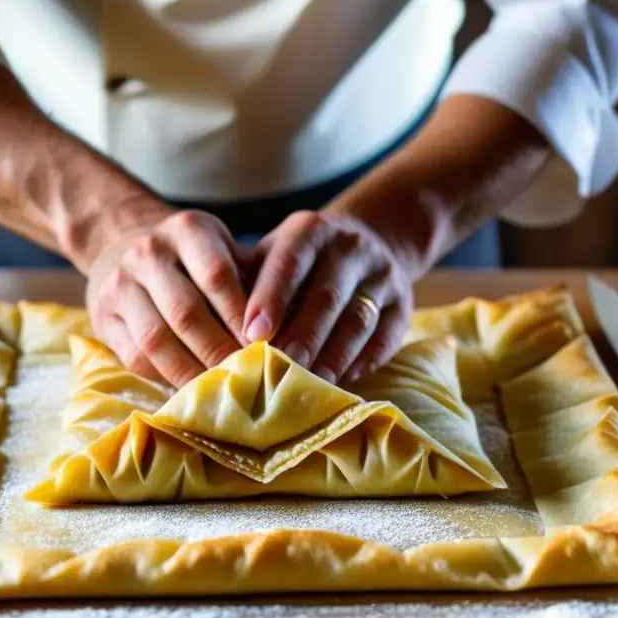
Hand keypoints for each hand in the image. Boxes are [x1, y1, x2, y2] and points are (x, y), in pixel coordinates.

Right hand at [85, 210, 249, 386]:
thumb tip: (284, 338)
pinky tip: (189, 389)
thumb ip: (252, 284)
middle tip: (246, 380)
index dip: (240, 317)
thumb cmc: (195, 259)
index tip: (264, 348)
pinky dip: (165, 378)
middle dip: (219, 351)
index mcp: (188, 230)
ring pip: (157, 340)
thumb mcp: (225, 252)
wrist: (124, 244)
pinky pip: (134, 357)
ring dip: (192, 373)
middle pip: (186, 312)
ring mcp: (120, 284)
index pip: (217, 275)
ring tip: (220, 391)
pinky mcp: (102, 316)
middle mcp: (149, 252)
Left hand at [243, 211, 411, 384]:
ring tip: (308, 388)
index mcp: (309, 230)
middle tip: (279, 373)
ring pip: (357, 320)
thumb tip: (214, 334)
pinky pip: (386, 337)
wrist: (367, 242)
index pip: (290, 261)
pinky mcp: (404, 303)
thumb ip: (245, 285)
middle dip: (302, 338)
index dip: (271, 298)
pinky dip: (363, 363)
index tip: (252, 335)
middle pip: (326, 297)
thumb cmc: (296, 263)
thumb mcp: (268, 257)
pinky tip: (341, 383)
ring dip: (332, 358)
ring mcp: (382, 274)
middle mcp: (350, 246)